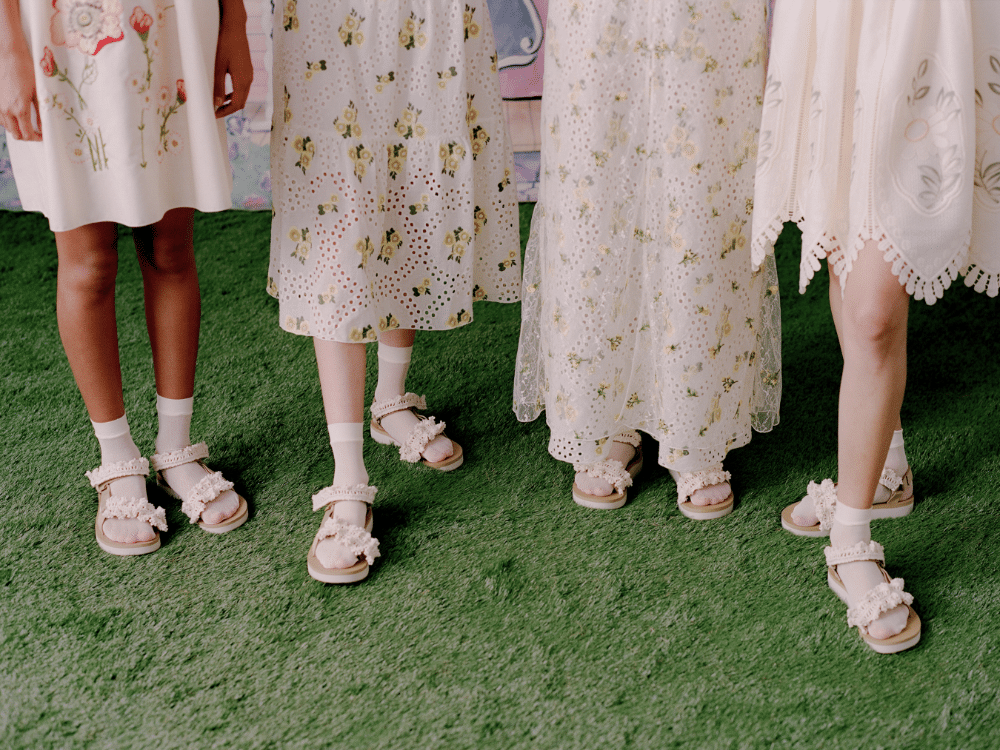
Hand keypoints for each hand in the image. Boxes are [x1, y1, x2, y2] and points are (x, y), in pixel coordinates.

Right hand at [0, 44, 41, 140]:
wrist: (9, 55)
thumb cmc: (26, 70)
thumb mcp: (38, 92)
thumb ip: (41, 112)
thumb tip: (44, 126)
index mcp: (19, 109)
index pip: (27, 134)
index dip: (36, 138)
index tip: (42, 135)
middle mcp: (6, 110)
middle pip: (16, 134)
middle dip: (27, 136)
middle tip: (35, 132)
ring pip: (7, 127)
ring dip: (17, 128)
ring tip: (26, 123)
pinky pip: (0, 118)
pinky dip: (8, 121)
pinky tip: (16, 115)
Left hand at [213, 4, 252, 118]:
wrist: (235, 29)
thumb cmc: (225, 45)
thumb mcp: (218, 67)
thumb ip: (218, 86)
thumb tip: (217, 103)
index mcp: (242, 80)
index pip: (236, 104)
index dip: (226, 111)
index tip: (215, 114)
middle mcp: (248, 79)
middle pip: (241, 102)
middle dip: (229, 109)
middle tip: (216, 112)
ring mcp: (249, 75)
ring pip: (243, 95)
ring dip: (232, 102)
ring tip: (219, 104)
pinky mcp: (248, 70)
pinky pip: (243, 87)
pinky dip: (235, 93)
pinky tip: (226, 93)